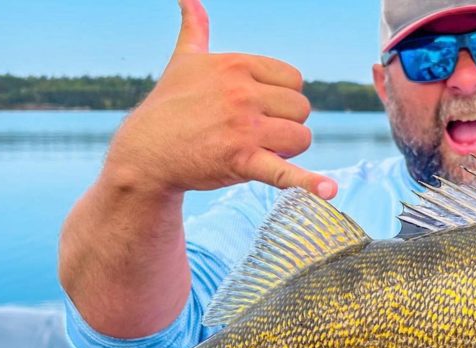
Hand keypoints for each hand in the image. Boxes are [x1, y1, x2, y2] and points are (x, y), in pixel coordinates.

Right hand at [103, 0, 335, 197]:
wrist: (146, 153)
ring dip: (287, 150)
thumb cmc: (169, 106)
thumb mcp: (184, 61)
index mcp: (236, 65)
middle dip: (286, 124)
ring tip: (256, 151)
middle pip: (302, 109)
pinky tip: (329, 191)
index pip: (295, 79)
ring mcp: (243, 128)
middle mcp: (242, 93)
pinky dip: (308, 183)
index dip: (282, 98)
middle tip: (255, 133)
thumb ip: (195, 29)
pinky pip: (285, 172)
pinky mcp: (241, 161)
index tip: (259, 107)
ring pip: (301, 138)